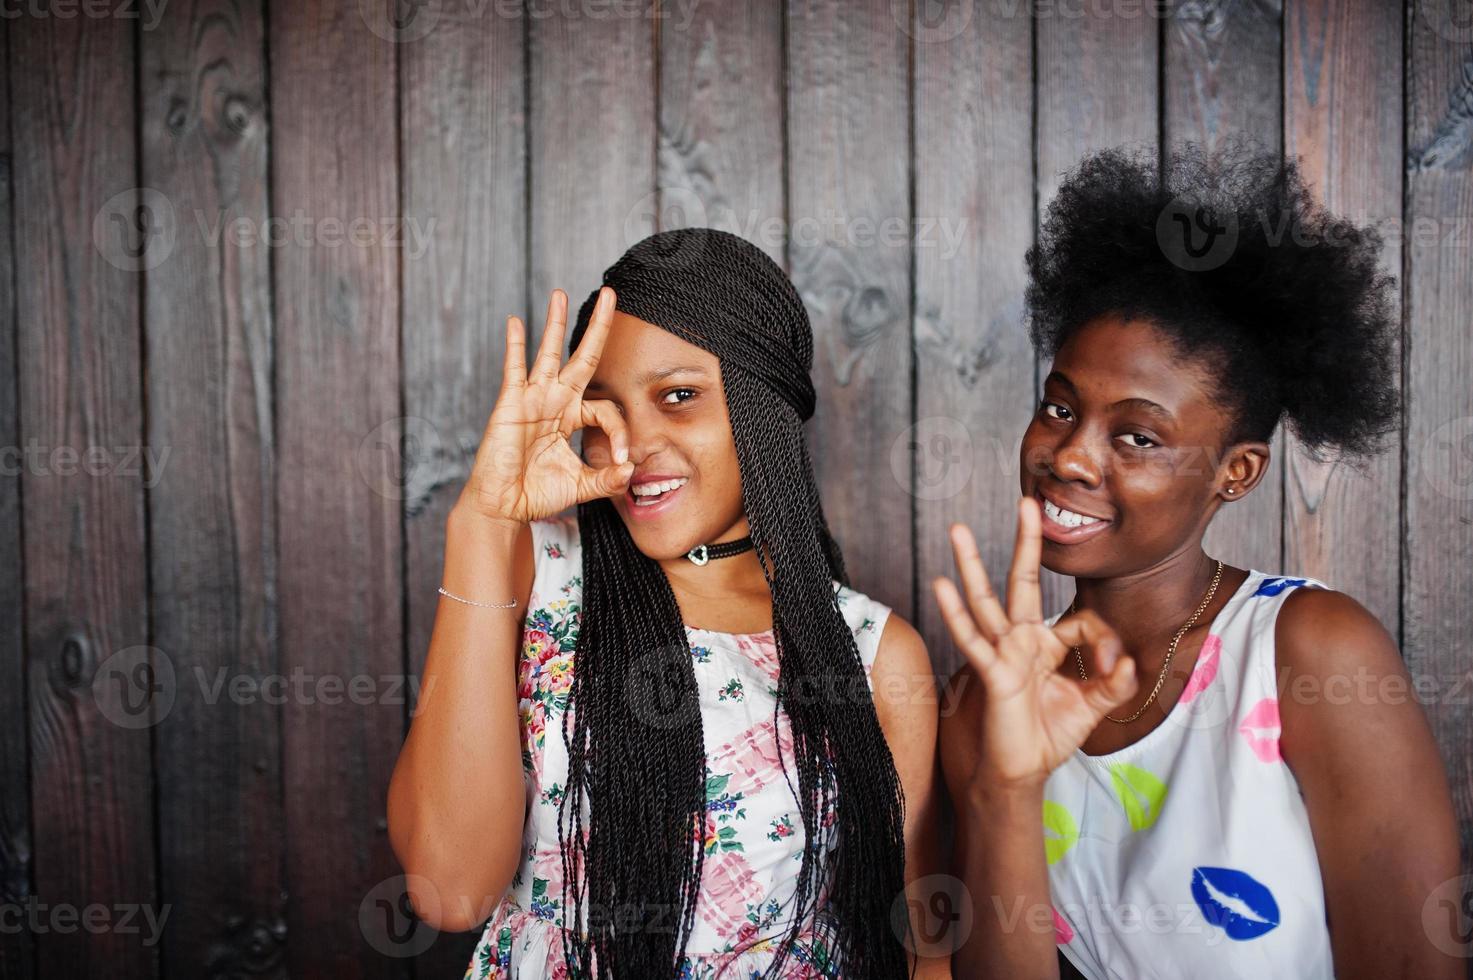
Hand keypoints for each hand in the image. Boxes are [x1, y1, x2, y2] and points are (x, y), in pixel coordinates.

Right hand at [456, 287, 632, 524]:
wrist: (505, 506)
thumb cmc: (538, 493)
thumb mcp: (581, 485)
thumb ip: (607, 479)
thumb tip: (631, 471)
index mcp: (572, 417)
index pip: (607, 408)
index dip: (620, 432)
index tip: (622, 460)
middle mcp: (555, 401)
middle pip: (583, 357)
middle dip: (598, 327)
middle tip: (612, 295)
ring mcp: (533, 399)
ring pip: (548, 353)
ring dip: (555, 322)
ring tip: (560, 293)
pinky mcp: (511, 405)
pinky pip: (514, 370)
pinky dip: (514, 346)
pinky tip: (515, 321)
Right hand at [932, 497, 1137, 788]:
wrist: (1019, 774)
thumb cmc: (1047, 738)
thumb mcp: (1092, 708)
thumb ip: (1113, 682)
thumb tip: (1129, 659)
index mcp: (1045, 646)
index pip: (1078, 621)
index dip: (1103, 640)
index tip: (1116, 664)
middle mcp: (1020, 642)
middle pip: (1021, 581)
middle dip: (1025, 541)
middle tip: (1026, 501)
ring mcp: (1002, 654)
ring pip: (985, 600)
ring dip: (971, 563)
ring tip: (958, 529)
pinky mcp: (992, 674)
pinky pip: (973, 639)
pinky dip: (956, 612)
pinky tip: (941, 584)